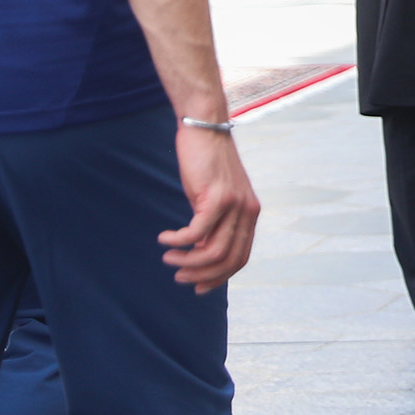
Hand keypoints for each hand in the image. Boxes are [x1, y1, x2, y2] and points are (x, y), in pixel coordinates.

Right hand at [160, 126, 261, 292]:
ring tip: (169, 259)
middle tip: (179, 276)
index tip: (198, 286)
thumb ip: (213, 224)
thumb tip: (200, 252)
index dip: (219, 277)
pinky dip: (178, 241)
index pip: (240, 258)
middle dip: (202, 276)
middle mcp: (247, 211)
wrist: (205, 128)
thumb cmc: (206, 164)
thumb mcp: (213, 199)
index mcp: (250, 214)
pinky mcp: (216, 196)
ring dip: (187, 261)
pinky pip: (195, 232)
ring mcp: (234, 204)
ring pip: (212, 251)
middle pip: (228, 260)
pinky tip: (165, 239)